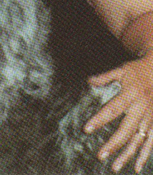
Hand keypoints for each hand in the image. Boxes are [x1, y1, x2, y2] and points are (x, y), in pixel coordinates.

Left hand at [85, 53, 152, 171]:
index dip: (99, 120)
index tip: (87, 129)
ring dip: (127, 154)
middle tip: (100, 155)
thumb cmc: (138, 71)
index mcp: (130, 94)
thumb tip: (89, 81)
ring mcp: (149, 117)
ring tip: (114, 167)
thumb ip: (105, 77)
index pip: (112, 109)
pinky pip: (151, 142)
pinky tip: (136, 166)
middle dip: (113, 144)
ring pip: (138, 140)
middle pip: (126, 130)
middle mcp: (140, 108)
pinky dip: (144, 155)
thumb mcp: (121, 70)